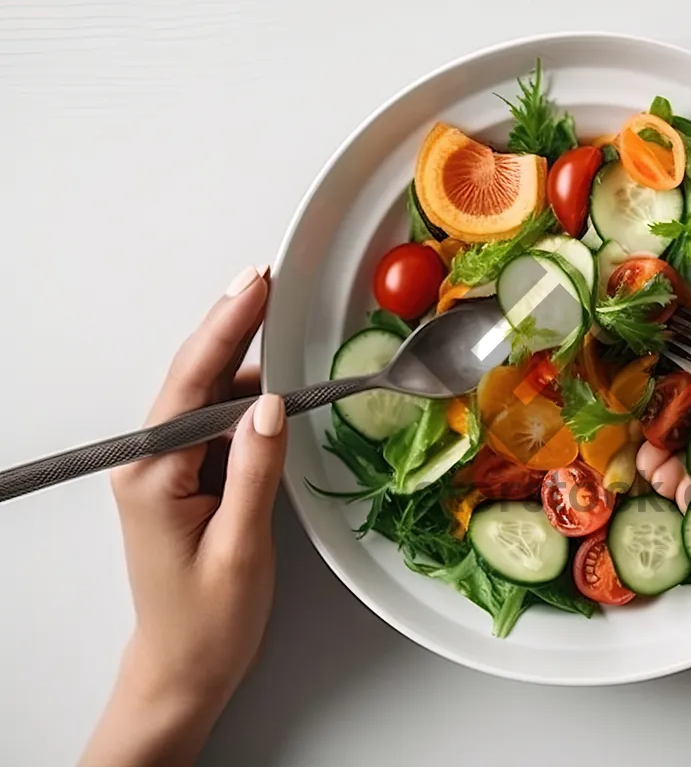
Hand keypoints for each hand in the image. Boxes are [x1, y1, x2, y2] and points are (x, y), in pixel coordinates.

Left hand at [81, 266, 285, 766]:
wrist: (185, 667)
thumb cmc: (208, 621)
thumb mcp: (241, 546)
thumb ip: (255, 470)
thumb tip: (274, 404)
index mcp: (152, 476)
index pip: (193, 385)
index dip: (227, 329)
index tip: (256, 288)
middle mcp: (149, 465)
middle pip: (194, 378)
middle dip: (231, 327)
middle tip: (266, 281)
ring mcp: (165, 471)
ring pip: (208, 400)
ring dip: (245, 367)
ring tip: (284, 331)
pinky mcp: (185, 481)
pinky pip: (217, 428)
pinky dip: (247, 404)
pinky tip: (275, 390)